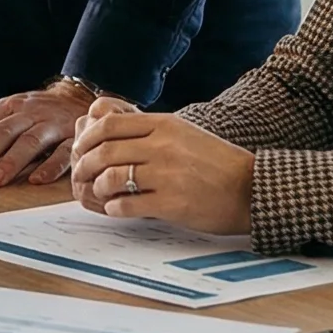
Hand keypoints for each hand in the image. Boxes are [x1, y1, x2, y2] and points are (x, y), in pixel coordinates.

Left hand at [0, 81, 98, 186]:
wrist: (78, 97)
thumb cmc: (35, 112)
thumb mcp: (5, 113)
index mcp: (6, 108)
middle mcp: (27, 114)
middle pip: (0, 133)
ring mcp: (51, 125)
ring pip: (29, 142)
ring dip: (10, 162)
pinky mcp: (73, 137)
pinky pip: (63, 152)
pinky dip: (50, 166)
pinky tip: (37, 179)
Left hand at [71, 98, 254, 236]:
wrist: (251, 188)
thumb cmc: (218, 163)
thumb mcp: (185, 133)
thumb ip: (151, 131)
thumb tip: (112, 133)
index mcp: (165, 124)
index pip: (110, 124)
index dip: (88, 137)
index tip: (81, 149)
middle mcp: (163, 146)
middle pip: (105, 150)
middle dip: (85, 164)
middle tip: (81, 174)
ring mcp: (167, 174)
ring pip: (111, 177)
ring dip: (98, 187)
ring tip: (101, 193)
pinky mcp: (171, 203)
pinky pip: (127, 205)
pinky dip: (114, 208)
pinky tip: (117, 209)